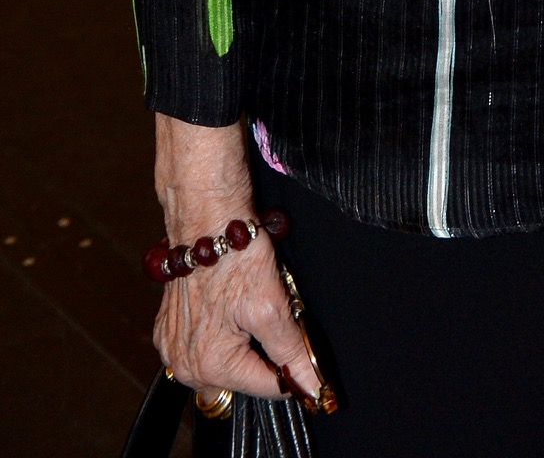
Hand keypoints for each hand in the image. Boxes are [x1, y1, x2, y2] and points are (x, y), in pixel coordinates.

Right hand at [152, 116, 320, 403]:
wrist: (207, 217)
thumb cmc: (236, 257)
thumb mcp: (273, 306)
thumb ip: (291, 353)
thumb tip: (312, 387)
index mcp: (210, 366)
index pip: (268, 387)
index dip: (293, 371)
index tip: (306, 354)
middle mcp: (185, 366)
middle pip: (242, 380)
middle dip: (264, 359)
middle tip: (275, 321)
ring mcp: (173, 348)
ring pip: (224, 366)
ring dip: (243, 349)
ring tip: (252, 311)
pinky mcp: (169, 330)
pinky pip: (204, 347)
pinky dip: (222, 335)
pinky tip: (232, 308)